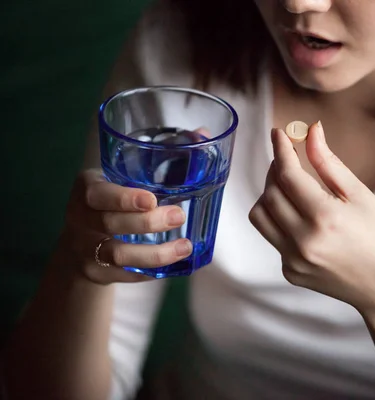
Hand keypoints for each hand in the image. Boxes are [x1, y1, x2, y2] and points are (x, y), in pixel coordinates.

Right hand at [57, 169, 192, 284]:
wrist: (80, 241)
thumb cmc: (112, 202)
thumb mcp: (118, 179)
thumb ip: (151, 167)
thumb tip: (200, 138)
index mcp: (86, 188)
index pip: (99, 194)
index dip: (124, 198)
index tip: (152, 200)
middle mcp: (80, 219)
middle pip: (111, 223)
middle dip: (148, 222)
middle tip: (179, 216)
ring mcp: (85, 249)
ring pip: (119, 254)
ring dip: (156, 253)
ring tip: (184, 247)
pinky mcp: (96, 272)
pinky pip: (125, 275)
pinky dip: (151, 270)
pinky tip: (173, 263)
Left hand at [249, 122, 374, 313]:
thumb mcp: (361, 196)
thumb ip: (329, 163)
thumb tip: (311, 131)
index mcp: (324, 218)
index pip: (287, 175)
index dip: (281, 150)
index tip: (279, 133)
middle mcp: (303, 241)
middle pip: (270, 194)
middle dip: (276, 170)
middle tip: (290, 160)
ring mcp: (293, 260)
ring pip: (261, 216)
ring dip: (270, 195)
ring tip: (291, 188)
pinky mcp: (291, 272)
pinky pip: (273, 237)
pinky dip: (281, 220)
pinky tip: (303, 219)